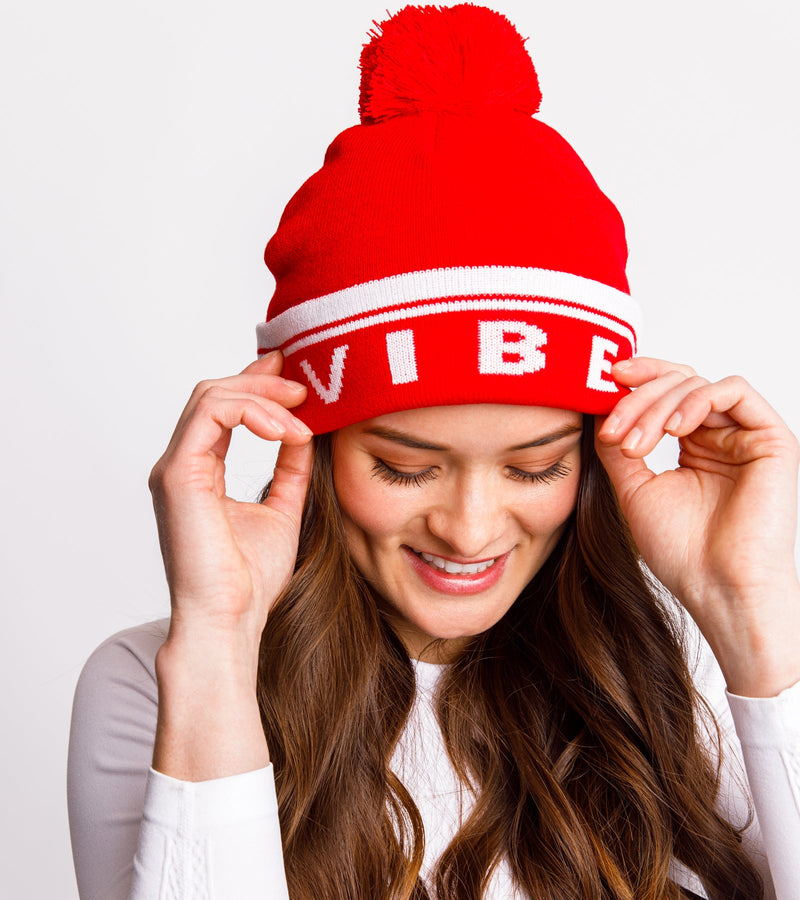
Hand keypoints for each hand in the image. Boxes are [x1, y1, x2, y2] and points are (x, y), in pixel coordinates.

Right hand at [149, 351, 312, 656]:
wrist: (231, 620)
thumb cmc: (250, 579)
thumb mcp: (283, 508)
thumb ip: (290, 469)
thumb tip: (305, 432)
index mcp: (199, 471)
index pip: (222, 409)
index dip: (257, 385)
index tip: (296, 379)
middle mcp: (181, 465)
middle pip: (214, 393)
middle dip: (262, 382)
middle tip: (305, 386)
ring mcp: (175, 468)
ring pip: (211, 397)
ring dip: (263, 396)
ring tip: (302, 412)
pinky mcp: (178, 475)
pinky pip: (211, 416)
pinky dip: (253, 413)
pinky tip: (287, 432)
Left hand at [596, 357, 799, 696]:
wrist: (718, 588)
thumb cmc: (682, 551)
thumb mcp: (633, 489)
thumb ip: (617, 446)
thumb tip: (597, 408)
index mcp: (692, 445)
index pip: (664, 393)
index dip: (635, 382)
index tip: (601, 382)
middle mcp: (720, 435)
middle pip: (677, 382)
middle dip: (638, 399)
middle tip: (614, 427)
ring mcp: (745, 435)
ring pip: (698, 384)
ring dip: (658, 406)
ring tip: (638, 445)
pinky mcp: (771, 438)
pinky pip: (734, 391)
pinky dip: (697, 400)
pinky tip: (674, 429)